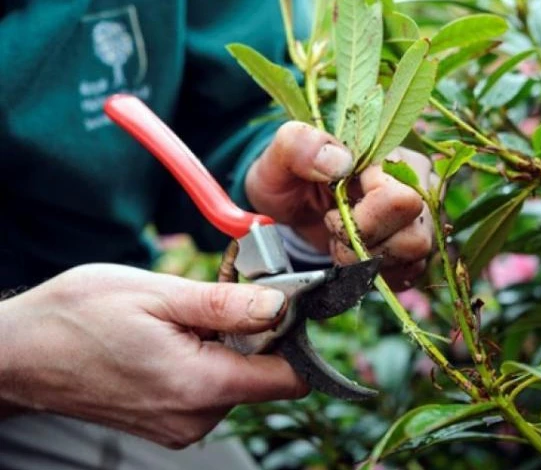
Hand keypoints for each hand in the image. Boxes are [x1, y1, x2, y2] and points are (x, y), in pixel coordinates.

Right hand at [0, 264, 307, 447]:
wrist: (19, 354)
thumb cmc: (78, 317)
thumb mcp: (157, 294)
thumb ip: (226, 305)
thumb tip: (280, 306)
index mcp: (199, 386)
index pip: (288, 379)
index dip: (292, 338)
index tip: (277, 306)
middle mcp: (196, 418)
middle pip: (263, 377)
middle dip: (252, 336)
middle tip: (214, 301)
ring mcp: (180, 427)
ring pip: (236, 381)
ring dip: (223, 346)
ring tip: (182, 320)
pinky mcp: (169, 423)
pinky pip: (209, 391)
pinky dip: (204, 361)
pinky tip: (172, 339)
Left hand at [246, 122, 433, 289]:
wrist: (292, 206)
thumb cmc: (288, 177)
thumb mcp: (279, 156)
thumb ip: (300, 145)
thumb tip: (341, 162)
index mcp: (392, 156)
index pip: (398, 200)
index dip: (360, 219)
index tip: (331, 211)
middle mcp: (419, 185)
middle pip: (414, 236)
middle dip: (363, 243)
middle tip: (335, 230)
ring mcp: (422, 218)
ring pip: (415, 256)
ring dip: (369, 260)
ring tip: (343, 242)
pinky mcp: (416, 247)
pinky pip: (409, 273)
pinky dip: (375, 272)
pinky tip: (354, 255)